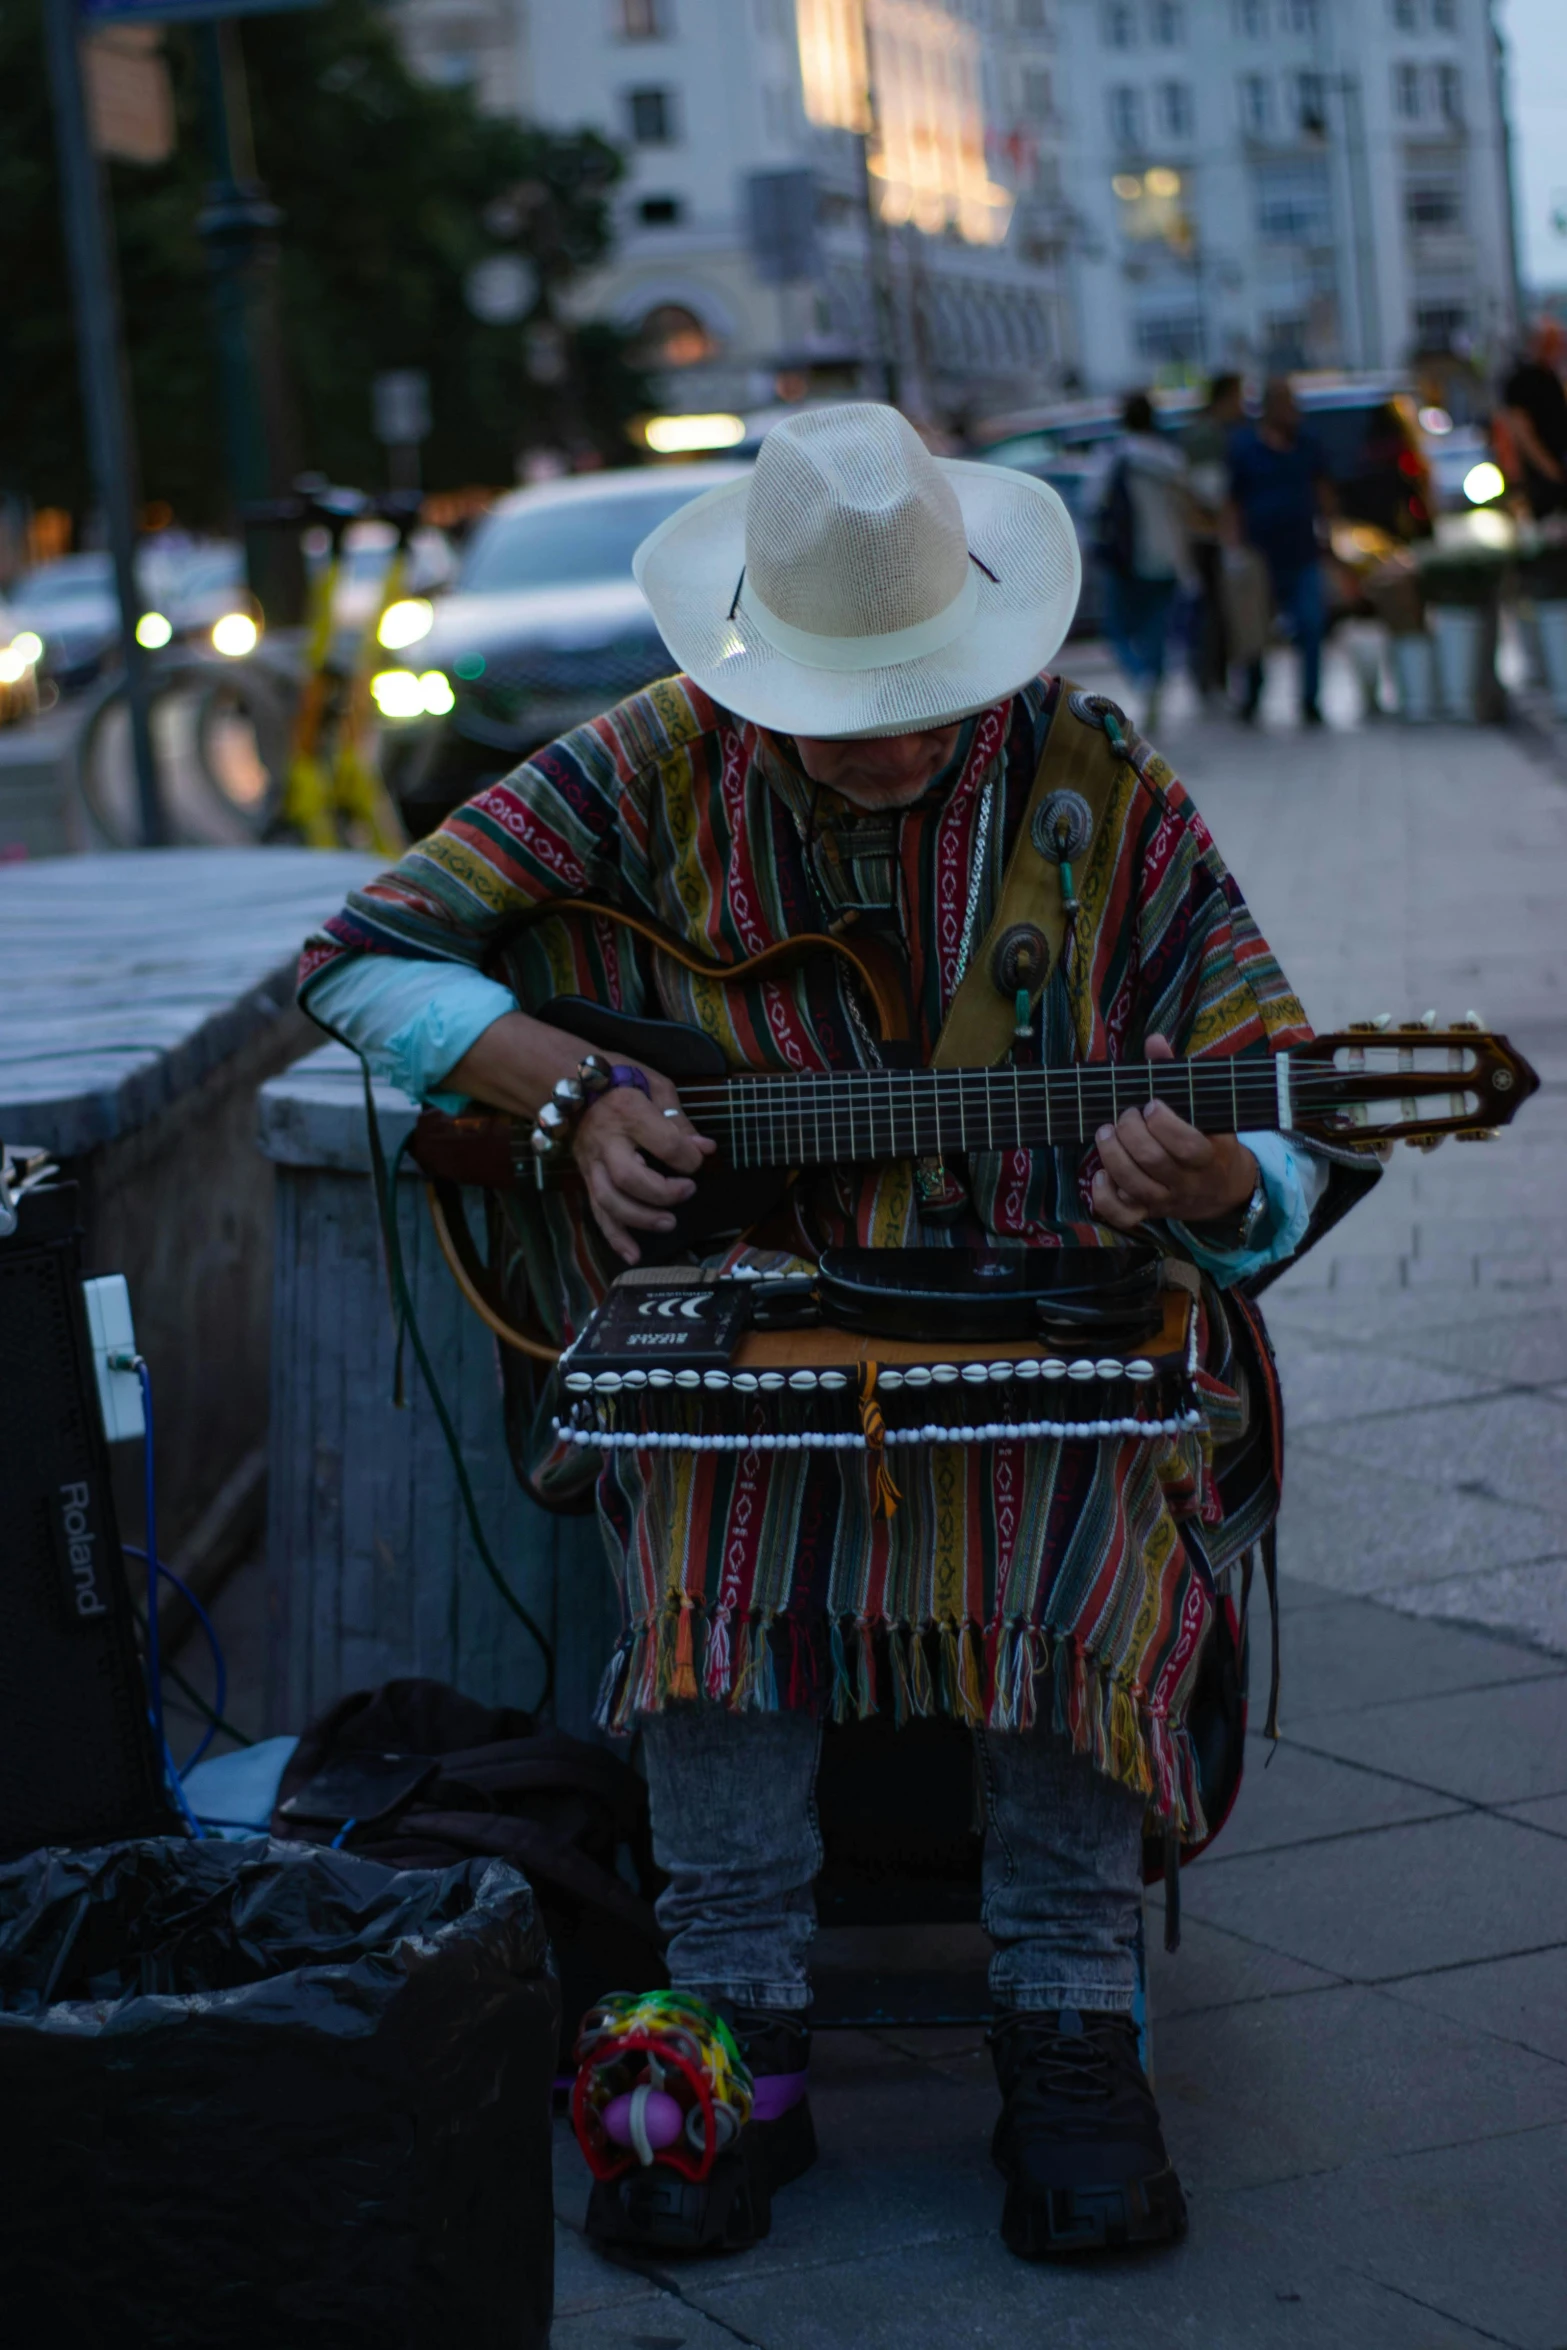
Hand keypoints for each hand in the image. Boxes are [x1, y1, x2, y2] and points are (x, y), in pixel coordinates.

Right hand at [573, 1072, 715, 1266]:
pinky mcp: (586, 1178)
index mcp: (628, 1111)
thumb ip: (679, 1119)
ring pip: (609, 1200)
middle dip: (663, 1192)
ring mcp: (591, 1163)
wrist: (567, 1082)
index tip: (700, 1157)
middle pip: (629, 1178)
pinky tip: (633, 1255)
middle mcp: (606, 1140)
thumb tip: (705, 1148)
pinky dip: (614, 1237)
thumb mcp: (655, 1084)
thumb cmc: (619, 1079)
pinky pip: (596, 1212)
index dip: (689, 1156)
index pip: (664, 1143)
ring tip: (669, 1223)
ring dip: (641, 1218)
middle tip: (687, 1191)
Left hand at [1090, 1036, 1257, 1234]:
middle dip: (1131, 1132)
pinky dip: (1104, 1198)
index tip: (1151, 1104)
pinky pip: (1122, 1216)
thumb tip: (1154, 1041)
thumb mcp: (1205, 1109)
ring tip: (1106, 1132)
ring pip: (1133, 1185)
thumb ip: (1178, 1075)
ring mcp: (1164, 1200)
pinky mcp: (1147, 1214)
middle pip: (1153, 1161)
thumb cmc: (1210, 1139)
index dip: (1165, 1124)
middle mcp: (1186, 1182)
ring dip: (1112, 1155)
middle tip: (1125, 1115)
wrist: (1223, 1189)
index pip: (1188, 1146)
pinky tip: (1099, 1175)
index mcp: (1209, 1156)